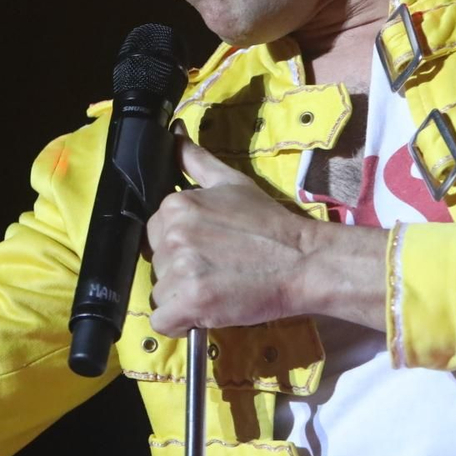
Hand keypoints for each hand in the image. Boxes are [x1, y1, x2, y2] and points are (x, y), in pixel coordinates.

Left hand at [146, 136, 313, 336]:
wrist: (302, 260)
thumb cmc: (270, 224)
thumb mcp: (231, 183)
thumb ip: (195, 160)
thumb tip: (173, 133)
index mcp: (176, 205)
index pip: (152, 234)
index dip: (177, 246)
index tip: (205, 250)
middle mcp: (172, 234)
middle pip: (156, 264)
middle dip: (179, 272)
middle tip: (215, 270)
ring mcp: (181, 268)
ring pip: (160, 293)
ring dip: (182, 298)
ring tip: (217, 288)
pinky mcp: (191, 301)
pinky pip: (162, 321)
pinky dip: (180, 323)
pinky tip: (204, 312)